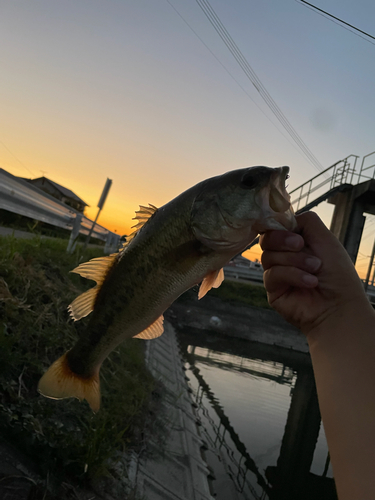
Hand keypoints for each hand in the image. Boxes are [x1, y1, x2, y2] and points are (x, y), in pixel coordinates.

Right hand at [260, 211, 366, 335]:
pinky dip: (292, 275)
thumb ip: (305, 221)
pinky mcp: (273, 290)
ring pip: (268, 256)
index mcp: (295, 243)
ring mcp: (277, 273)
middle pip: (266, 239)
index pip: (275, 228)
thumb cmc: (337, 274)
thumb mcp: (325, 238)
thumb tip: (285, 218)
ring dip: (294, 260)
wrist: (340, 305)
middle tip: (300, 245)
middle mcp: (284, 257)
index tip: (294, 233)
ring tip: (314, 269)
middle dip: (283, 240)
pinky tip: (309, 282)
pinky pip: (272, 274)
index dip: (279, 227)